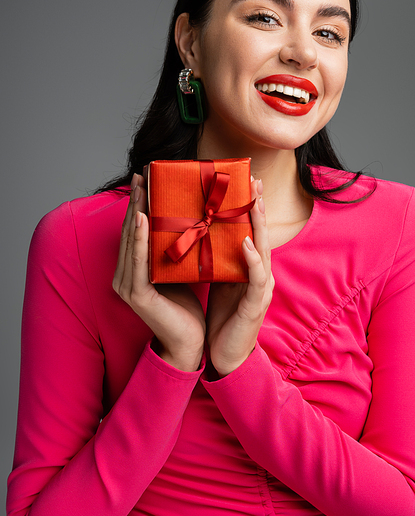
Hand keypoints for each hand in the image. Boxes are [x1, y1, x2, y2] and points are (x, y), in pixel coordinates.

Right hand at [112, 173, 205, 371]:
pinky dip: (140, 238)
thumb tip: (185, 219)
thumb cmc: (186, 306)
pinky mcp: (135, 293)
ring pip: (132, 241)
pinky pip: (137, 260)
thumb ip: (173, 249)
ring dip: (136, 212)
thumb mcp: (179, 270)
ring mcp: (127, 284)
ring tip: (141, 188)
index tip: (146, 178)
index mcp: (132, 269)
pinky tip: (142, 219)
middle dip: (136, 200)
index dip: (139, 203)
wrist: (190, 341)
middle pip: (131, 231)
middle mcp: (124, 275)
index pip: (136, 230)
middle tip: (142, 173)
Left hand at [206, 178, 273, 376]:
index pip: (250, 230)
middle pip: (261, 233)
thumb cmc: (223, 318)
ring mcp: (261, 287)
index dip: (249, 205)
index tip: (244, 179)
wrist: (224, 355)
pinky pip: (256, 277)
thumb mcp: (219, 281)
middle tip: (254, 179)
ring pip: (262, 249)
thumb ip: (217, 258)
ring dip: (259, 224)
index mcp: (250, 266)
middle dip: (258, 205)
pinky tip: (245, 243)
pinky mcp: (255, 304)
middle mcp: (260, 273)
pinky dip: (252, 259)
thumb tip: (198, 231)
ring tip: (255, 201)